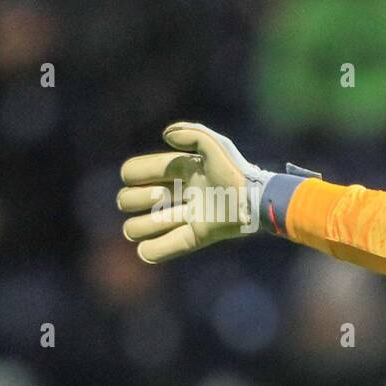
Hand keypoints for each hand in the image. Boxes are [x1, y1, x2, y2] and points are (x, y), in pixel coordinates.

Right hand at [118, 122, 270, 262]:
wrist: (257, 201)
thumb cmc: (236, 172)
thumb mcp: (216, 145)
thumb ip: (192, 133)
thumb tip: (166, 137)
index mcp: (177, 171)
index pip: (132, 172)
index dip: (137, 174)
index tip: (162, 176)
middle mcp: (176, 194)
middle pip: (127, 200)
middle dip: (138, 199)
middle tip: (163, 198)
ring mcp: (185, 217)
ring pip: (136, 227)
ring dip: (144, 225)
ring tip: (172, 218)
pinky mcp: (197, 236)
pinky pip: (159, 251)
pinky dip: (151, 252)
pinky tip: (150, 248)